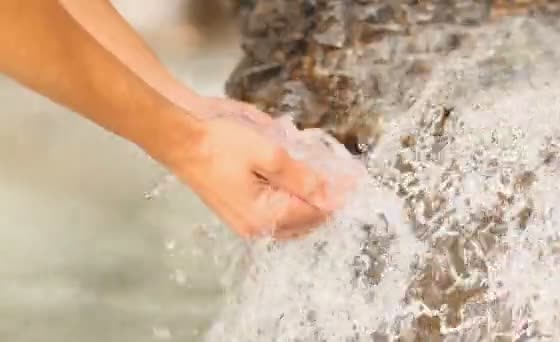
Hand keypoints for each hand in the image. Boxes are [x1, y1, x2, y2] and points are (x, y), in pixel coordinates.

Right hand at [166, 114, 355, 238]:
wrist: (182, 141)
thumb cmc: (221, 144)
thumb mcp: (270, 154)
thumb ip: (303, 177)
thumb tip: (332, 194)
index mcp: (265, 216)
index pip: (316, 213)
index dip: (337, 195)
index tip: (354, 178)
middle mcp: (257, 228)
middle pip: (306, 222)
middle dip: (326, 202)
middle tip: (342, 178)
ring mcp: (246, 223)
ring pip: (292, 221)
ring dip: (310, 204)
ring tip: (323, 181)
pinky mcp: (240, 213)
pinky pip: (276, 216)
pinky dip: (292, 203)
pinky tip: (295, 185)